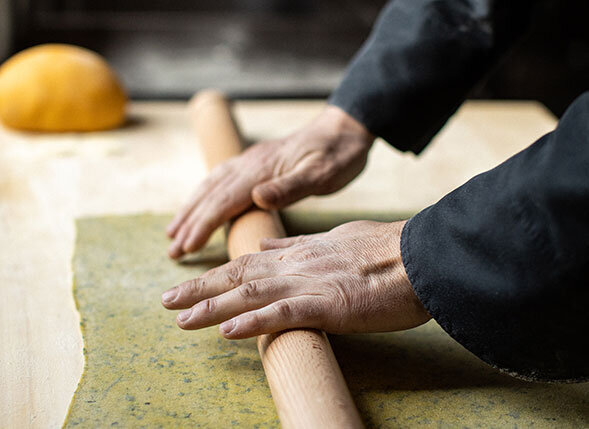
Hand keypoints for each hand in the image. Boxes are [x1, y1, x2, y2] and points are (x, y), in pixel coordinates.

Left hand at [161, 220, 430, 338]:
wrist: (417, 257)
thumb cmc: (385, 250)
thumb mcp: (337, 239)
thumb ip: (303, 245)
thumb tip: (273, 248)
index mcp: (302, 252)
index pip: (249, 262)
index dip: (218, 274)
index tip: (193, 284)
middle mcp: (297, 265)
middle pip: (239, 276)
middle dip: (200, 289)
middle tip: (166, 301)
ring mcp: (309, 284)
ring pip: (251, 294)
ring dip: (213, 306)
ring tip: (181, 318)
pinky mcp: (328, 306)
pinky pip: (283, 314)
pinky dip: (252, 322)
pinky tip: (227, 331)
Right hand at [166, 105, 374, 258]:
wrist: (344, 128)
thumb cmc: (337, 154)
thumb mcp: (323, 173)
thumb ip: (290, 186)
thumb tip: (256, 197)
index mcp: (262, 170)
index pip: (224, 201)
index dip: (202, 225)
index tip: (185, 247)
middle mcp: (249, 163)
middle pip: (211, 195)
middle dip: (189, 223)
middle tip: (172, 250)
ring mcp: (250, 160)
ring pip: (211, 186)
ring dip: (190, 209)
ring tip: (173, 231)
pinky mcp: (256, 161)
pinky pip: (220, 178)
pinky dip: (204, 194)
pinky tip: (199, 203)